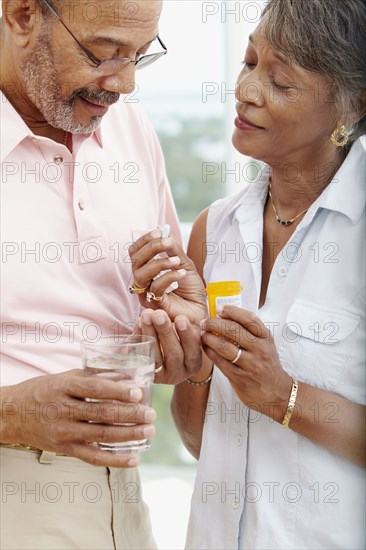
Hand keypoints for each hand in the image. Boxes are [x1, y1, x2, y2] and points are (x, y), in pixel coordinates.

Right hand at [0, 370, 155, 466]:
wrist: (12, 415)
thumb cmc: (42, 391)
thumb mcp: (63, 377)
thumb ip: (92, 377)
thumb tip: (125, 375)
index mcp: (63, 388)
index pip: (94, 389)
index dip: (117, 391)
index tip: (138, 393)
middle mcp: (63, 410)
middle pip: (102, 414)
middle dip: (130, 415)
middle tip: (151, 414)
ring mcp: (63, 432)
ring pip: (101, 436)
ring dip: (129, 435)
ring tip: (149, 431)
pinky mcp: (65, 449)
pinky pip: (93, 457)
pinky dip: (115, 460)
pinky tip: (134, 458)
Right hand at [128, 228, 206, 324]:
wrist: (200, 310)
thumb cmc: (190, 290)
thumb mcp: (185, 264)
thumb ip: (175, 251)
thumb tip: (166, 235)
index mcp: (146, 270)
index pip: (135, 252)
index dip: (144, 240)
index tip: (159, 232)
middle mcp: (142, 282)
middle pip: (135, 261)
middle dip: (151, 248)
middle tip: (168, 243)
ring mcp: (146, 295)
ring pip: (141, 275)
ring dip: (160, 263)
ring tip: (177, 261)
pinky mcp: (155, 306)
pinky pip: (155, 287)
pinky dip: (169, 276)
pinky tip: (182, 274)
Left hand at [140, 309, 202, 383]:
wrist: (165, 361)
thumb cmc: (180, 342)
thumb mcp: (186, 335)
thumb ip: (184, 326)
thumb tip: (171, 314)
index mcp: (192, 365)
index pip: (193, 352)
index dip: (187, 335)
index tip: (180, 318)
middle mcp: (177, 373)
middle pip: (173, 355)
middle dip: (166, 332)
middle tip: (158, 314)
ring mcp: (160, 376)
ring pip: (155, 358)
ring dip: (150, 334)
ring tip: (146, 316)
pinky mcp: (144, 373)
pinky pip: (140, 358)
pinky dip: (138, 340)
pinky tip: (138, 324)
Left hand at [200, 306, 291, 420]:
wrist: (277, 393)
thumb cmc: (267, 364)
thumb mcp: (265, 345)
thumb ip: (250, 332)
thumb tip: (225, 316)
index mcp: (266, 338)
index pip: (250, 319)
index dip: (233, 311)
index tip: (219, 308)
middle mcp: (260, 349)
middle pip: (234, 331)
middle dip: (215, 323)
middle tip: (204, 322)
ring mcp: (250, 365)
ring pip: (225, 347)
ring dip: (209, 338)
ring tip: (202, 333)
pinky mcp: (240, 378)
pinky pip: (221, 362)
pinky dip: (210, 352)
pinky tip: (205, 347)